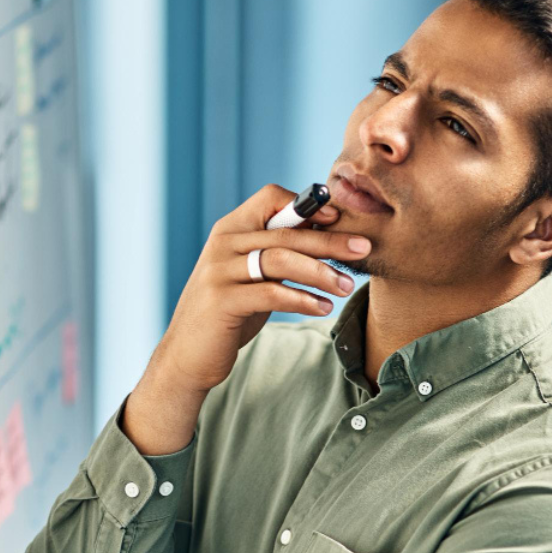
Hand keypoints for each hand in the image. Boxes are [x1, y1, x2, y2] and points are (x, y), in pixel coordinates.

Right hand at [154, 184, 368, 393]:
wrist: (187, 354)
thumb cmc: (228, 312)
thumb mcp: (250, 275)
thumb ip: (275, 252)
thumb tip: (326, 231)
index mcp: (230, 229)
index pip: (270, 198)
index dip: (306, 204)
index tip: (338, 218)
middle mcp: (222, 244)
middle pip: (285, 233)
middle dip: (329, 240)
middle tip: (363, 248)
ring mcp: (219, 272)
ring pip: (280, 260)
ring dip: (321, 272)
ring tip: (347, 285)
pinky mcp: (222, 301)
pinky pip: (271, 293)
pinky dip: (302, 299)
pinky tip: (323, 307)